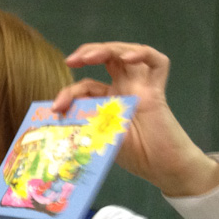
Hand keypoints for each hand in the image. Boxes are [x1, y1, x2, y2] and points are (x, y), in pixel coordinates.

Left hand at [54, 42, 218, 196]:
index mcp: (110, 100)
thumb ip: (85, 123)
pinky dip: (142, 54)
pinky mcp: (157, 92)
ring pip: (128, 54)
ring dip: (107, 49)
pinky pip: (157, 63)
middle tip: (71, 61)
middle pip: (108, 58)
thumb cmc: (136, 156)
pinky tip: (126, 58)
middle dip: (87, 53)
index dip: (69, 91)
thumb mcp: (101, 138)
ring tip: (89, 57)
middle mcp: (125, 89)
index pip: (87, 85)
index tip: (56, 107)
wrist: (163, 168)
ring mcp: (142, 88)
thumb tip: (58, 115)